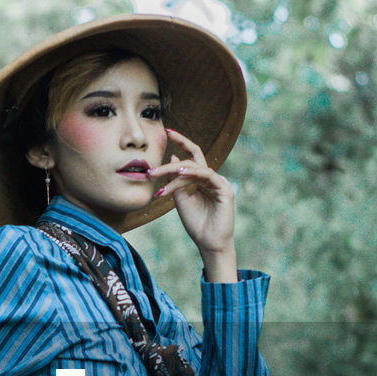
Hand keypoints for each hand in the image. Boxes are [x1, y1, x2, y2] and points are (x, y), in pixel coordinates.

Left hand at [150, 129, 237, 280]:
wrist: (209, 243)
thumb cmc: (196, 224)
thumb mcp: (181, 200)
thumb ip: (177, 181)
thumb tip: (173, 159)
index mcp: (202, 180)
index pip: (192, 157)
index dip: (182, 142)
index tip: (168, 132)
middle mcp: (211, 179)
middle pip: (191, 161)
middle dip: (170, 164)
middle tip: (151, 169)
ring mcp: (219, 183)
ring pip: (196, 169)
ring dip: (175, 173)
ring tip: (159, 175)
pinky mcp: (225, 190)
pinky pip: (207, 176)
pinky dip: (193, 174)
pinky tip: (180, 174)